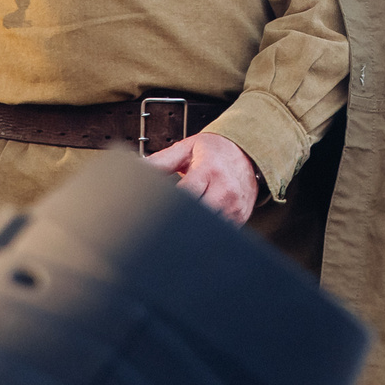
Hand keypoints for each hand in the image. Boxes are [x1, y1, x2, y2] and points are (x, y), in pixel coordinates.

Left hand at [144, 131, 259, 224]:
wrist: (247, 153)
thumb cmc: (216, 151)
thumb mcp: (187, 149)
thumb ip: (162, 160)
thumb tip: (137, 169)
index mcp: (209, 171)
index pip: (187, 194)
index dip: (168, 206)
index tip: (153, 212)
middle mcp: (224, 191)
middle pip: (198, 217)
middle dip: (178, 222)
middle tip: (163, 224)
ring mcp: (234, 207)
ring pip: (208, 231)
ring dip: (191, 231)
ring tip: (179, 225)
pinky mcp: (239, 219)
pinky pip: (220, 235)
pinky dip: (205, 234)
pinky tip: (196, 226)